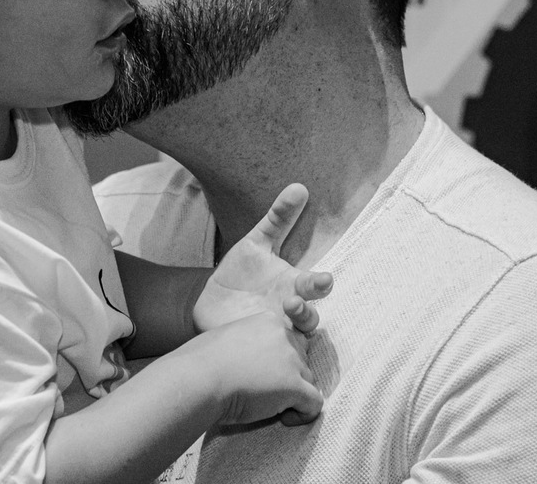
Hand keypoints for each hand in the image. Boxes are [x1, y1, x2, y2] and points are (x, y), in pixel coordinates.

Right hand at [185, 312, 322, 426]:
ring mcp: (291, 360)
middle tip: (266, 392)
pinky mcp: (294, 385)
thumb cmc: (201, 364)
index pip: (289, 341)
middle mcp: (284, 335)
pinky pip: (314, 403)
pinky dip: (303, 414)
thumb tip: (253, 364)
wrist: (198, 379)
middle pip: (302, 359)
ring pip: (308, 381)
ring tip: (270, 407)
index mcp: (268, 320)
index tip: (262, 374)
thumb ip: (249, 344)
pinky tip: (284, 419)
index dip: (280, 361)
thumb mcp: (227, 339)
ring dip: (294, 395)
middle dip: (290, 376)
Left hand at [193, 183, 332, 334]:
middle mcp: (289, 311)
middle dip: (307, 310)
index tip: (325, 279)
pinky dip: (265, 344)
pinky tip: (254, 334)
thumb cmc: (240, 274)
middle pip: (309, 316)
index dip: (322, 284)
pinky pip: (267, 351)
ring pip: (292, 337)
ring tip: (281, 311)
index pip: (314, 287)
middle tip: (297, 300)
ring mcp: (274, 331)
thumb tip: (299, 186)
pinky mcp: (255, 346)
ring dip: (290, 326)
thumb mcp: (256, 242)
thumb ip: (278, 218)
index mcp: (293, 286)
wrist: (211, 304)